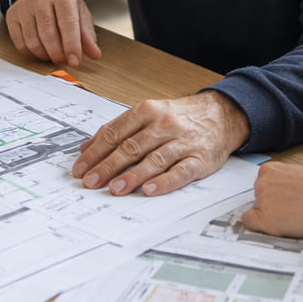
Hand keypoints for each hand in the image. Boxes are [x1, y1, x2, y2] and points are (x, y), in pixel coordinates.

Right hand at [5, 0, 101, 66]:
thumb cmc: (63, 1)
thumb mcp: (80, 12)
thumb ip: (87, 34)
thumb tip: (95, 54)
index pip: (67, 22)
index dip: (71, 45)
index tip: (75, 61)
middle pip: (48, 33)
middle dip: (58, 53)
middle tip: (64, 60)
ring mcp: (23, 4)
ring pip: (33, 41)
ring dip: (45, 55)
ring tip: (54, 54)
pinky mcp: (11, 14)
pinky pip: (20, 43)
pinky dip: (32, 53)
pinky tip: (41, 49)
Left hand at [71, 91, 247, 195]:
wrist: (222, 115)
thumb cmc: (179, 117)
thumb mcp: (148, 114)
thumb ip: (118, 129)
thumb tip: (86, 147)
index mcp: (147, 111)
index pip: (115, 133)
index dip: (95, 152)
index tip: (80, 168)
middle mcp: (164, 124)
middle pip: (131, 147)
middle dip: (108, 166)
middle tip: (91, 181)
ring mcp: (183, 141)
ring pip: (154, 159)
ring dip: (132, 176)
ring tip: (114, 189)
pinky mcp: (200, 159)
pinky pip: (181, 171)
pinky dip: (165, 182)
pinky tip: (150, 190)